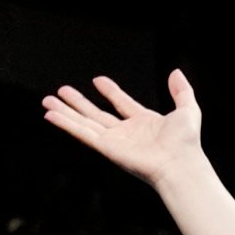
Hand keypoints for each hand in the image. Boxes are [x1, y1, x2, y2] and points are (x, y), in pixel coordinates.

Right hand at [41, 71, 207, 184]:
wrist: (180, 162)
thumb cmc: (186, 142)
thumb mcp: (188, 109)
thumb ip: (181, 91)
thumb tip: (176, 72)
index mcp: (144, 123)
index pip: (122, 104)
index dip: (110, 92)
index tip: (98, 80)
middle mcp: (126, 133)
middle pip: (96, 115)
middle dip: (78, 103)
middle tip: (60, 91)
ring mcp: (114, 141)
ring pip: (84, 123)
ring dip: (65, 113)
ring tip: (47, 101)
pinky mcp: (106, 148)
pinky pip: (82, 134)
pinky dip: (66, 124)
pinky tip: (51, 115)